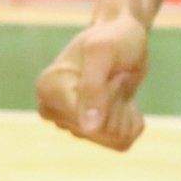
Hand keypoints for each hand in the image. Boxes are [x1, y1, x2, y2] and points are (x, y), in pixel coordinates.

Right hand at [35, 13, 148, 150]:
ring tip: (117, 84)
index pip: (84, 117)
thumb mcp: (104, 52)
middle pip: (99, 130)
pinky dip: (132, 121)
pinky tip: (124, 100)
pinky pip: (121, 143)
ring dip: (125, 109)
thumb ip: (93, 88)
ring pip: (112, 137)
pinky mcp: (95, 133)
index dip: (107, 94)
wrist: (128, 37)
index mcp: (48, 90)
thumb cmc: (114, 37)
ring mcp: (74, 124)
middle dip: (117, 102)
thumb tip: (88, 129)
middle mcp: (55, 111)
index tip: (108, 70)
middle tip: (115, 75)